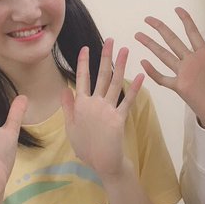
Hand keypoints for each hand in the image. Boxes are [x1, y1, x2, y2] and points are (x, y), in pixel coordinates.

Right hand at [62, 39, 143, 182]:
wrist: (103, 162)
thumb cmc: (86, 147)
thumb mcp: (70, 127)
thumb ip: (68, 107)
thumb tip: (64, 89)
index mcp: (81, 105)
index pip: (81, 79)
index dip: (84, 62)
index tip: (86, 48)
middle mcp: (93, 104)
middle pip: (100, 75)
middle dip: (105, 56)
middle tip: (110, 40)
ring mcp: (107, 110)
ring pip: (114, 83)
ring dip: (121, 65)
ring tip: (125, 50)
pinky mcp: (119, 117)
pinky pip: (128, 99)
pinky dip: (134, 87)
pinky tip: (140, 75)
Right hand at [135, 7, 204, 129]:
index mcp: (204, 55)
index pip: (193, 33)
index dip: (186, 21)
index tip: (177, 9)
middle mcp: (191, 62)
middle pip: (173, 41)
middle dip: (161, 29)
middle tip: (148, 18)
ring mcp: (184, 74)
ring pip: (165, 56)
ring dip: (152, 46)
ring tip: (138, 35)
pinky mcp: (180, 87)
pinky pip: (164, 79)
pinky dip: (154, 72)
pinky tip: (144, 63)